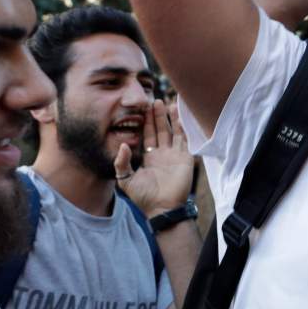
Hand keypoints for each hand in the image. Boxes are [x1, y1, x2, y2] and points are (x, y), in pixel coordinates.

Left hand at [115, 99, 196, 216]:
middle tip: (153, 100)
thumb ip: (122, 162)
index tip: (143, 109)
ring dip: (170, 118)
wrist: (162, 208)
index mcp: (149, 158)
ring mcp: (175, 155)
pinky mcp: (185, 157)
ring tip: (166, 102)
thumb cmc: (143, 196)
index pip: (147, 136)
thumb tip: (123, 144)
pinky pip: (184, 138)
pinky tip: (180, 115)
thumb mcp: (126, 179)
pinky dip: (183, 126)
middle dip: (157, 116)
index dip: (145, 123)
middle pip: (160, 130)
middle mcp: (162, 154)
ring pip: (173, 131)